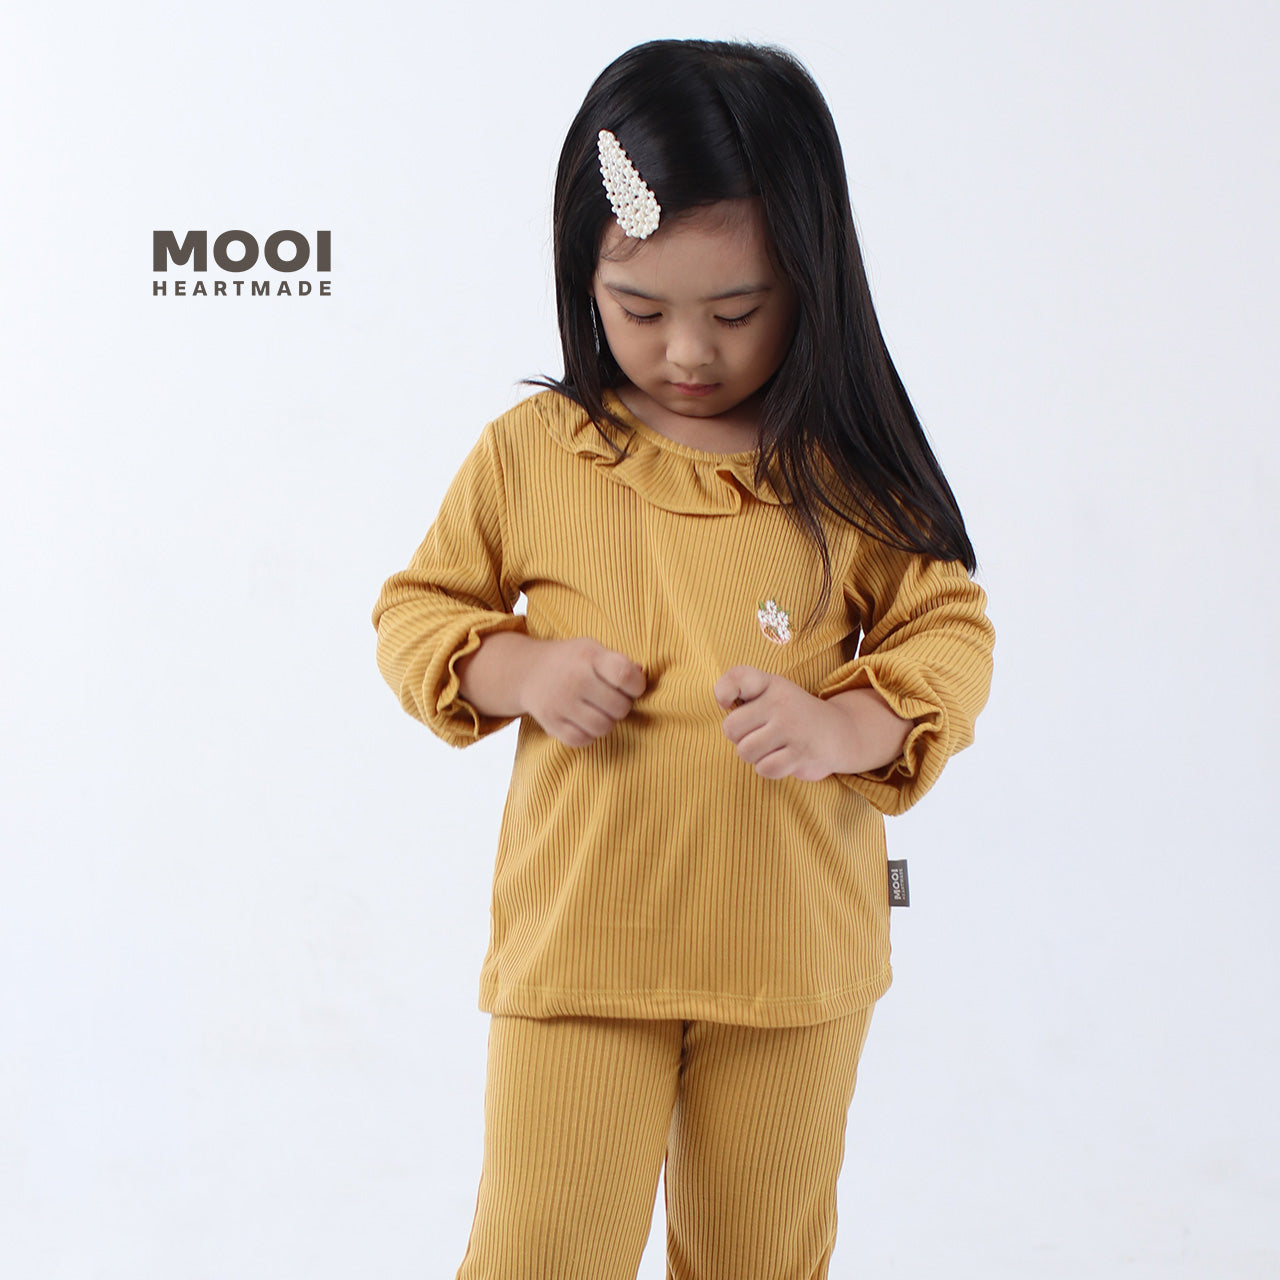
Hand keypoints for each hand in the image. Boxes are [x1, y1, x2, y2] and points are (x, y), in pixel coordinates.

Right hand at [523, 636, 646, 748]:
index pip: (625, 675)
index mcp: (589, 656)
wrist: (528, 671)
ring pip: (603, 727)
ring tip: (600, 711)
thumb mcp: (593, 650)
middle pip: (619, 707)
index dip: (637, 685)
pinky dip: (589, 734)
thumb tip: (640, 675)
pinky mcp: (550, 723)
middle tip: (612, 700)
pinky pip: (583, 740)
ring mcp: (561, 703)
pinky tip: (584, 721)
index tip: (632, 686)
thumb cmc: (571, 660)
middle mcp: (574, 679)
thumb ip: (619, 663)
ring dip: (608, 722)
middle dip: (622, 706)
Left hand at [713, 665, 851, 781]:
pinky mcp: (801, 752)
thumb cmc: (792, 715)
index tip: (725, 703)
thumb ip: (742, 693)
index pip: (737, 678)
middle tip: (760, 734)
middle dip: (740, 738)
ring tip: (773, 747)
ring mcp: (792, 727)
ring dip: (755, 756)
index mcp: (770, 684)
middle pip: (730, 728)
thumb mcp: (771, 693)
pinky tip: (784, 759)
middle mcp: (781, 702)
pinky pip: (765, 768)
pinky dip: (770, 769)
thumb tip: (722, 702)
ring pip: (745, 751)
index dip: (723, 692)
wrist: (840, 733)